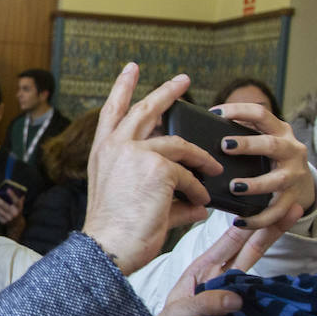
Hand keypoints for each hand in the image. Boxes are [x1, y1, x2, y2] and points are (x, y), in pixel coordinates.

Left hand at [0, 190, 24, 230]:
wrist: (16, 225)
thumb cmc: (17, 211)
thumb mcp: (19, 205)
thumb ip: (18, 198)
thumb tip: (15, 189)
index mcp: (19, 208)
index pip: (16, 201)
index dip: (12, 195)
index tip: (8, 189)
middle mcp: (14, 213)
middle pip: (3, 204)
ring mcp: (8, 218)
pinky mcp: (3, 221)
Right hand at [82, 63, 220, 273]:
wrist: (109, 247)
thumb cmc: (117, 231)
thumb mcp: (134, 202)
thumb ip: (167, 196)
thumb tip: (199, 204)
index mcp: (103, 153)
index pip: (112, 112)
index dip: (123, 88)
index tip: (131, 68)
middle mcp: (115, 147)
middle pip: (146, 108)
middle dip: (167, 91)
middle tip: (182, 79)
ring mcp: (135, 153)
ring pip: (179, 143)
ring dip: (201, 156)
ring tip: (214, 167)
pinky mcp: (157, 166)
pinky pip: (189, 173)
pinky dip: (197, 189)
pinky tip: (200, 202)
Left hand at [128, 219, 292, 315]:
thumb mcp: (177, 315)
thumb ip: (204, 303)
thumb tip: (238, 296)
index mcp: (199, 275)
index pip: (225, 244)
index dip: (245, 226)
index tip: (262, 207)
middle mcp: (217, 283)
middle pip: (246, 251)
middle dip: (267, 229)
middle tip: (289, 207)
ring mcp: (231, 301)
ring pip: (256, 270)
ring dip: (272, 249)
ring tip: (290, 225)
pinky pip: (260, 301)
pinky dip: (274, 288)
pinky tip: (290, 273)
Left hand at [210, 102, 314, 229]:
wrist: (304, 184)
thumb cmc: (272, 158)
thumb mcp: (264, 140)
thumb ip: (243, 133)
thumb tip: (204, 127)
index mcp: (281, 131)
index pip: (261, 114)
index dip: (239, 110)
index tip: (215, 113)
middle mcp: (292, 151)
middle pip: (271, 145)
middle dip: (248, 145)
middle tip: (224, 146)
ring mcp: (294, 176)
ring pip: (276, 180)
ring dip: (255, 184)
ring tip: (234, 187)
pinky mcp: (293, 199)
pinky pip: (276, 212)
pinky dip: (258, 218)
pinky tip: (240, 220)